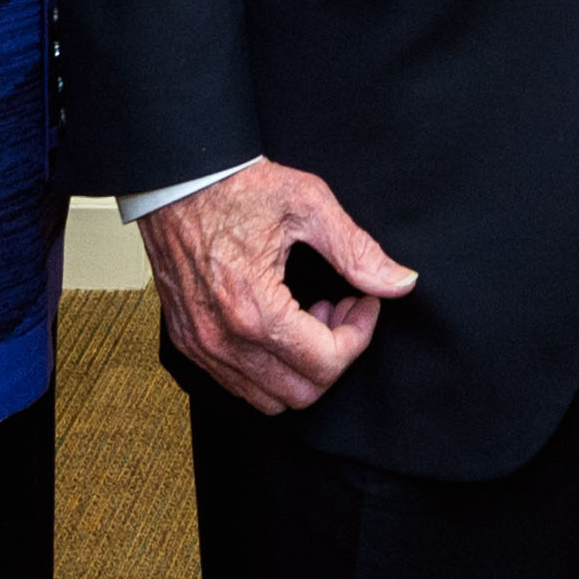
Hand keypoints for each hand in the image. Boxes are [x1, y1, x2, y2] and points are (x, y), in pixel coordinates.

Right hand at [141, 161, 418, 413]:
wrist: (176, 179)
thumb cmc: (237, 186)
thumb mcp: (307, 204)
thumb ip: (357, 251)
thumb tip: (401, 283)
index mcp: (254, 308)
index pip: (326, 364)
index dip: (359, 336)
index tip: (364, 301)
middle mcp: (223, 338)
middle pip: (301, 393)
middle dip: (334, 354)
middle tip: (340, 307)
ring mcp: (201, 344)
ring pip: (268, 398)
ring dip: (300, 366)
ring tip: (309, 316)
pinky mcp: (188, 341)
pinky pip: (236, 383)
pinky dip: (268, 367)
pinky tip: (278, 321)